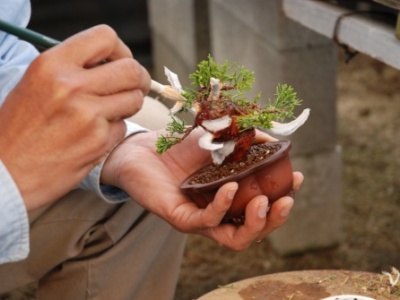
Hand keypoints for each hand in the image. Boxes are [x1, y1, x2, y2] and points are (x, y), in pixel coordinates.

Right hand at [0, 25, 150, 209]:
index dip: (121, 50)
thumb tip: (114, 62)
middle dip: (139, 78)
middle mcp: (71, 86)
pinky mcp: (98, 142)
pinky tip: (92, 137)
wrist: (6, 172)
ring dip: (127, 105)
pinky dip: (113, 131)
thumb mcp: (37, 83)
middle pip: (131, 70)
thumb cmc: (20, 127)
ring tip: (107, 113)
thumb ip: (73, 68)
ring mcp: (87, 116)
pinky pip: (123, 128)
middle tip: (134, 86)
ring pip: (134, 100)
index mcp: (52, 65)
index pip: (105, 37)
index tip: (121, 62)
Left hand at [101, 128, 302, 250]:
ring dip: (255, 224)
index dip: (284, 198)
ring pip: (235, 239)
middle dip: (275, 219)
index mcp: (232, 198)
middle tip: (285, 201)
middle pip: (254, 231)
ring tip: (264, 204)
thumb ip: (246, 139)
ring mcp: (201, 219)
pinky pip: (206, 221)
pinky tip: (231, 188)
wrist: (145, 148)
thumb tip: (273, 140)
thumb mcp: (219, 137)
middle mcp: (219, 213)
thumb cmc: (182, 146)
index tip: (297, 178)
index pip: (264, 208)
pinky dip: (222, 206)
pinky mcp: (181, 218)